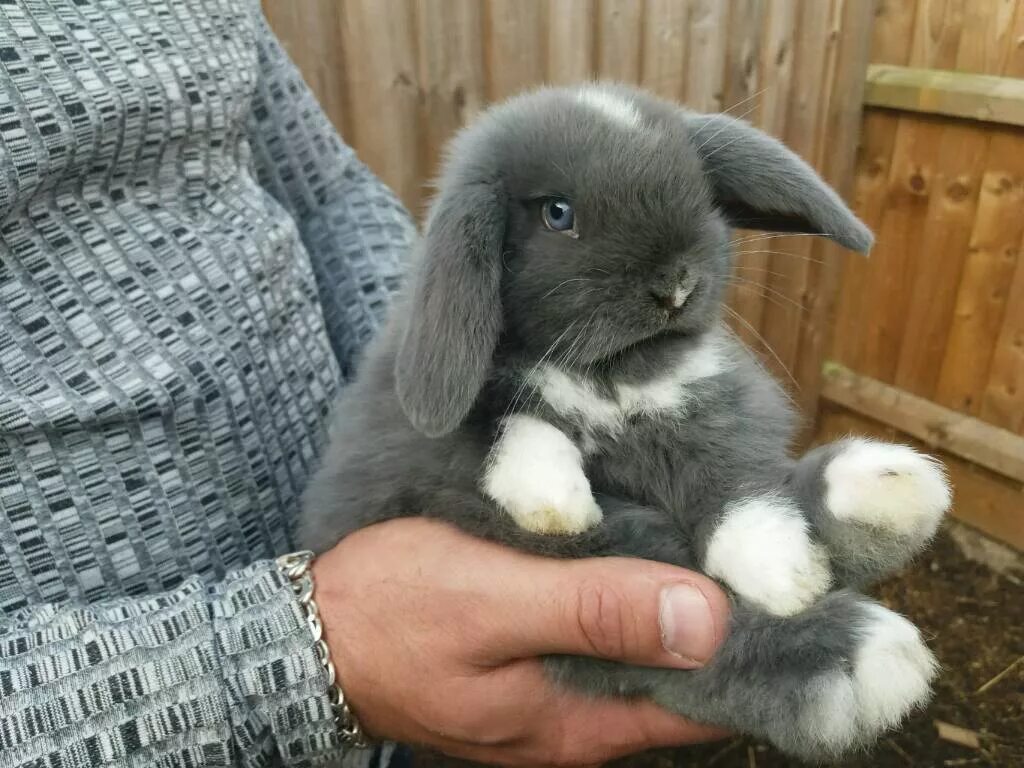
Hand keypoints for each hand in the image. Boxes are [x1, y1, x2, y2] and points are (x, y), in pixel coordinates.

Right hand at [311, 518, 730, 765]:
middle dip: (729, 617)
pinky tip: (638, 543)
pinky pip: (604, 637)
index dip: (761, 646)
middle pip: (686, 678)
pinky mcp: (533, 667)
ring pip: (647, 653)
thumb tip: (710, 618)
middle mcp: (583, 724)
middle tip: (763, 535)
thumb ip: (593, 612)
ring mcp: (557, 699)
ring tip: (713, 526)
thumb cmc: (391, 612)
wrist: (305, 635)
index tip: (793, 579)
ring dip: (678, 600)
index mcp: (583, 724)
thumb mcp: (491, 602)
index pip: (712, 701)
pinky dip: (629, 595)